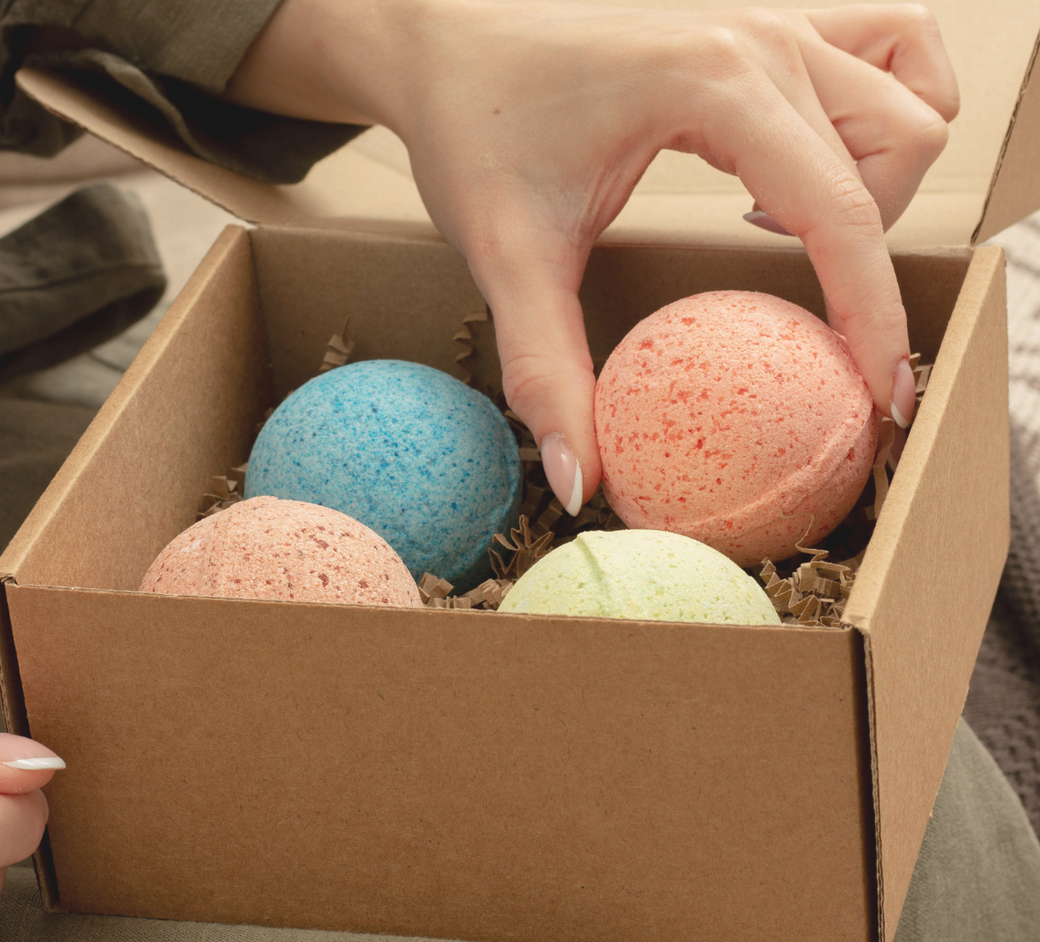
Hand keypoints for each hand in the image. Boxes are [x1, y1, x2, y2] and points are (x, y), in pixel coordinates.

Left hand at [227, 1, 958, 512]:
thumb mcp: (507, 257)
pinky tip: (792, 174)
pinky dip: (871, 123)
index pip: (842, 211)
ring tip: (787, 235)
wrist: (444, 41)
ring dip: (878, 183)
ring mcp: (772, 20)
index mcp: (714, 84)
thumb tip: (580, 483)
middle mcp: (763, 39)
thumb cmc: (474, 126)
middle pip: (899, 150)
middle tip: (815, 331)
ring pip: (909, 95)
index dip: (875, 313)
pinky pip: (884, 52)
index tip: (882, 392)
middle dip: (874, 260)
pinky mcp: (762, 26)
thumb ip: (546, 373)